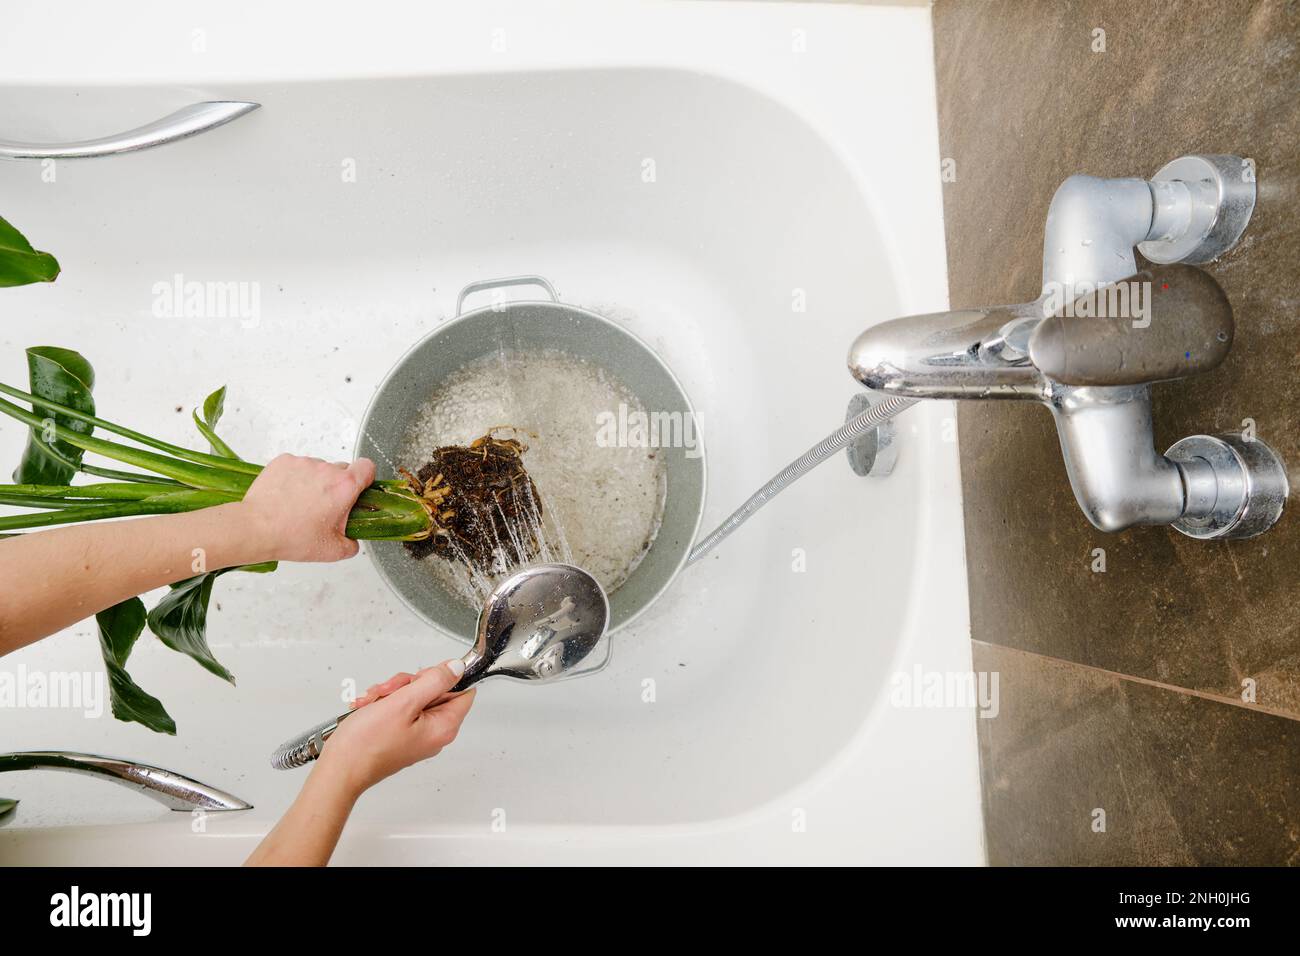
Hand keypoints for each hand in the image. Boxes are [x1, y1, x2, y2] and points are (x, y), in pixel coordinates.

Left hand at [238, 454, 374, 561]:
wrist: (255, 529)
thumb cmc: (291, 537)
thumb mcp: (332, 551)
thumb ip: (352, 544)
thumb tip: (352, 541)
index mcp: (344, 486)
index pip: (367, 467)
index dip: (365, 478)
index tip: (358, 489)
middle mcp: (325, 469)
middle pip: (341, 469)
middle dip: (337, 486)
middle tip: (324, 507)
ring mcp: (303, 463)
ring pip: (317, 469)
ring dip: (314, 482)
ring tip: (300, 505)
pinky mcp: (283, 462)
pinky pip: (296, 467)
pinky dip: (294, 478)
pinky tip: (287, 497)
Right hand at [319, 661, 475, 796]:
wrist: (339, 767)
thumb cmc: (367, 744)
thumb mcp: (404, 702)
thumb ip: (434, 681)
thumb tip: (457, 668)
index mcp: (444, 726)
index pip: (463, 690)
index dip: (443, 677)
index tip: (421, 678)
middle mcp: (434, 732)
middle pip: (434, 689)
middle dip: (408, 684)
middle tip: (390, 692)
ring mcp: (417, 733)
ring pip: (413, 695)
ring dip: (391, 693)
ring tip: (374, 702)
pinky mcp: (401, 733)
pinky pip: (399, 706)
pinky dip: (383, 703)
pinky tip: (369, 708)